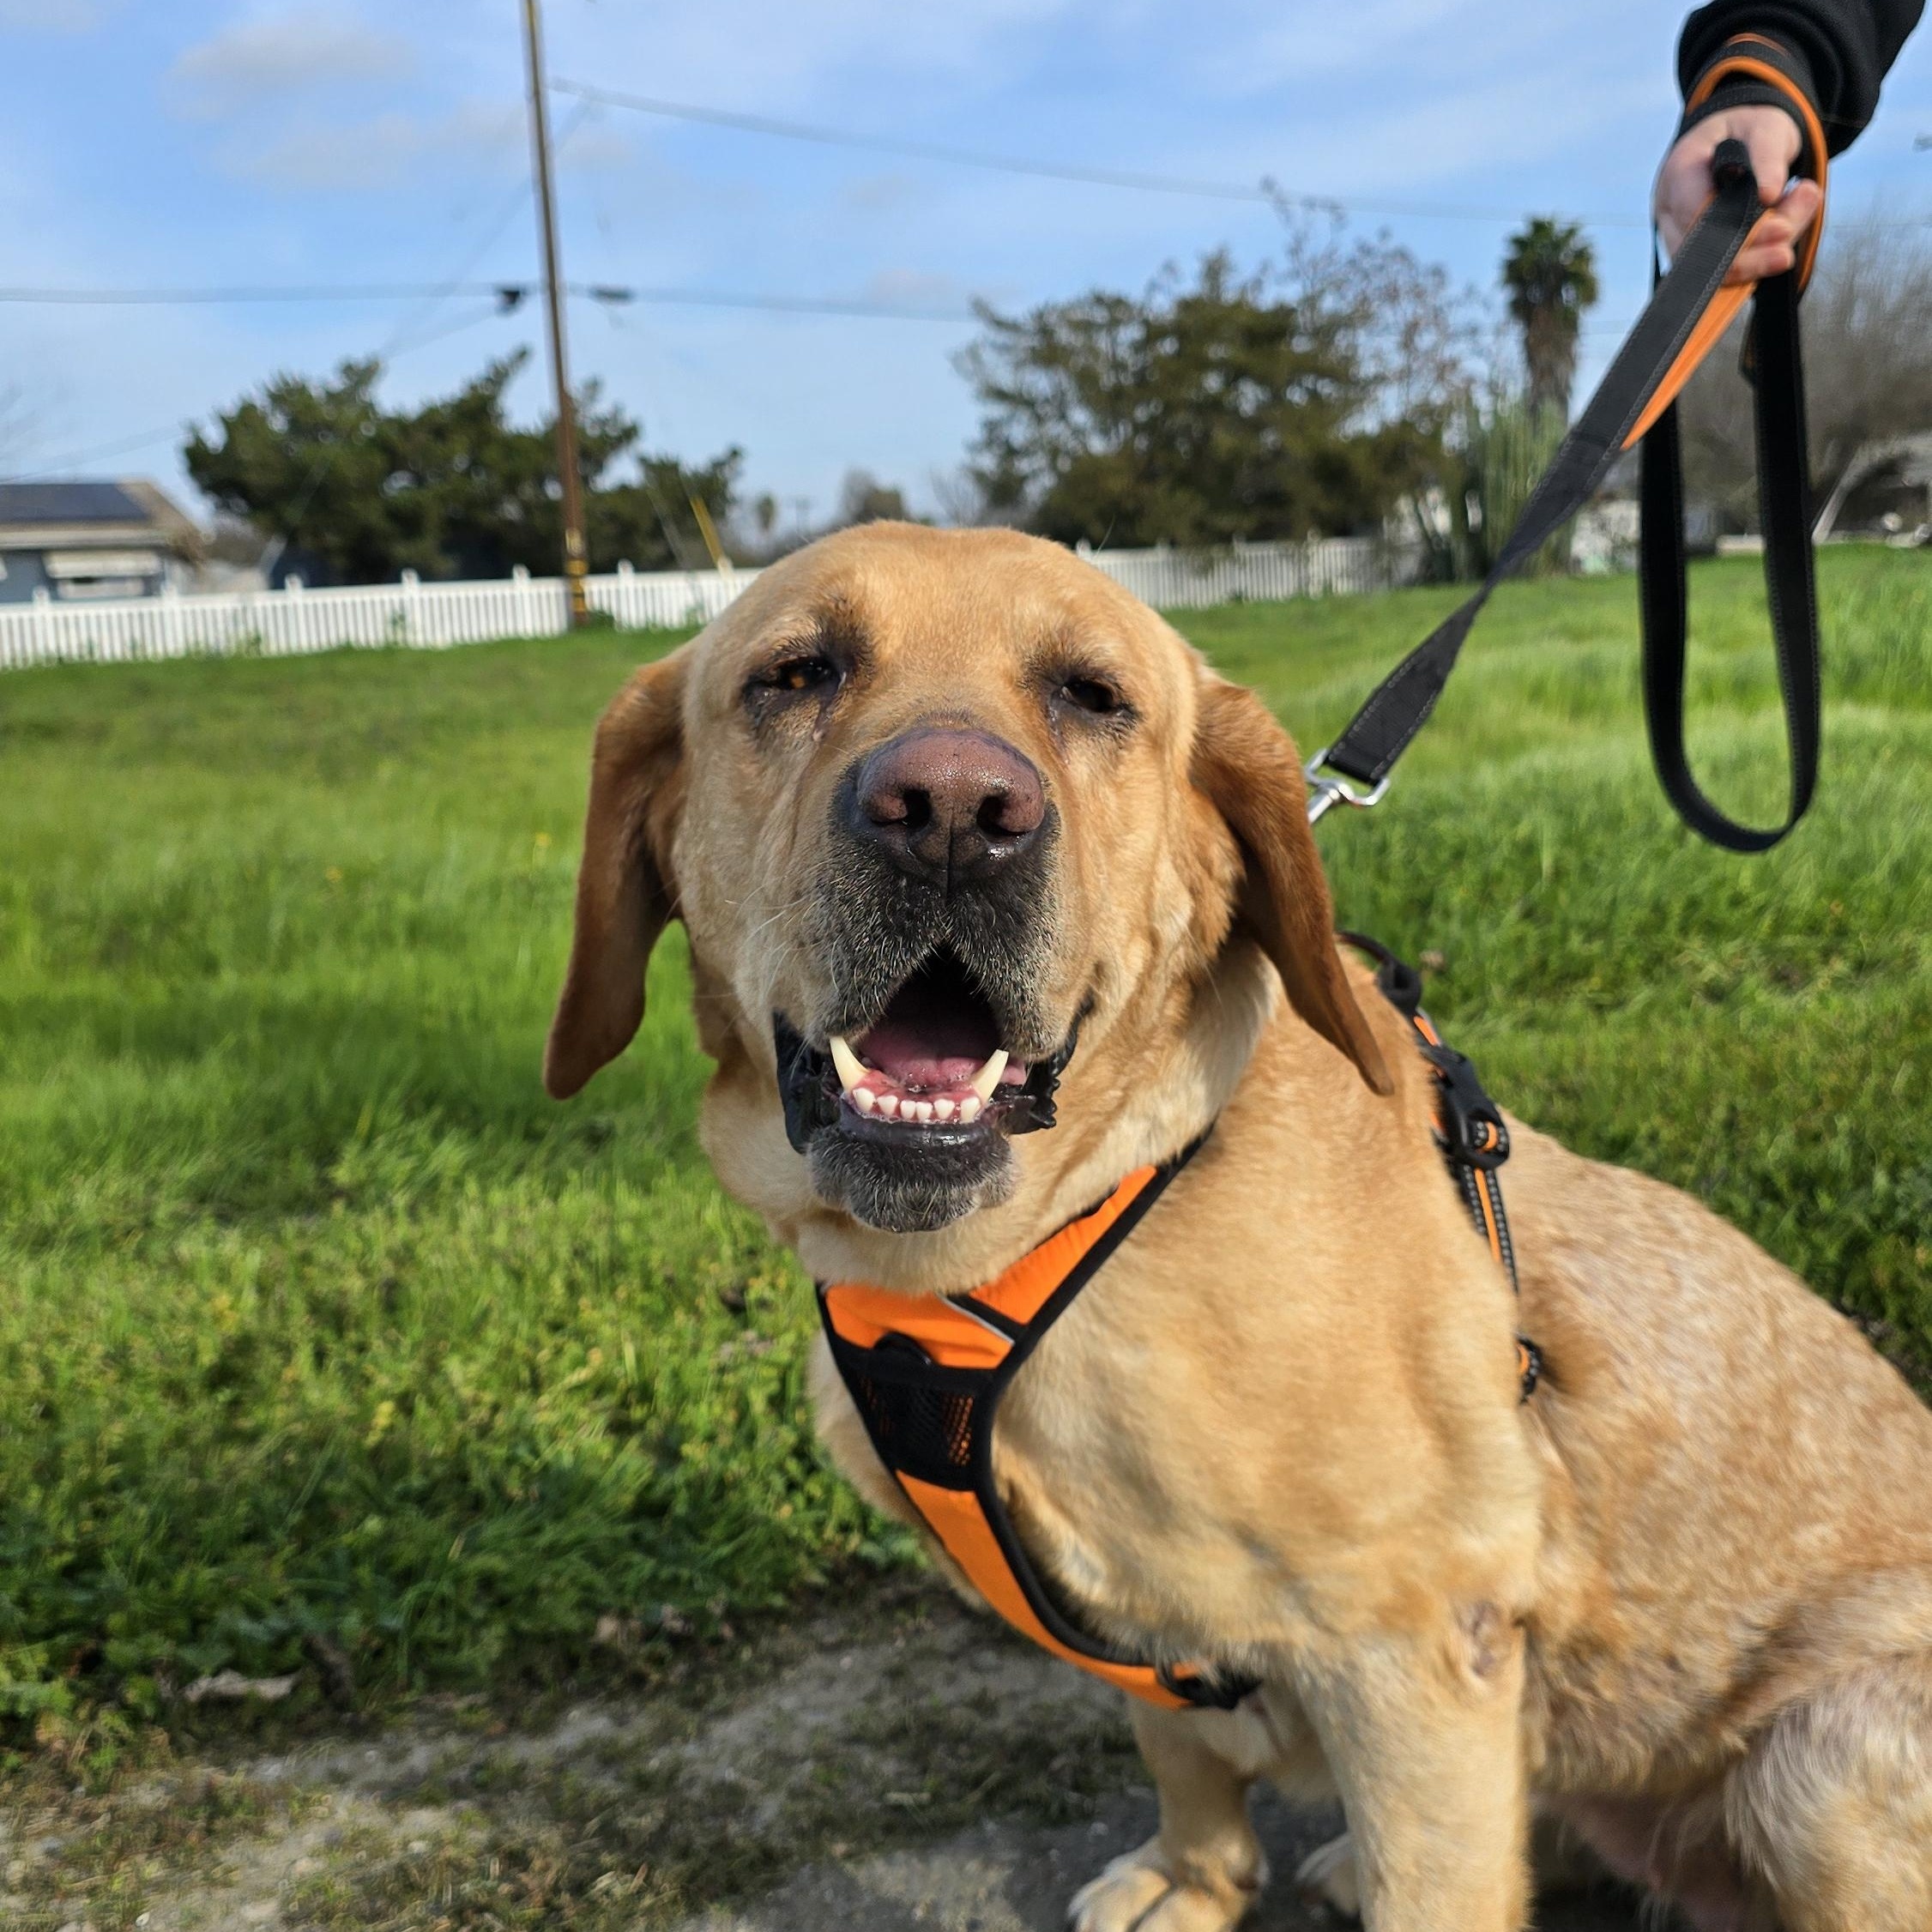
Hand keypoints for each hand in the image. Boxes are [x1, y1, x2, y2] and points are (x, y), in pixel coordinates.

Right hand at [1654, 105, 1822, 282]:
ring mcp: (1682, 237)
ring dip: (1763, 257)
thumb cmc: (1748, 133)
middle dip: (1753, 252)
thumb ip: (1767, 157)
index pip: (1695, 215)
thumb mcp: (1765, 129)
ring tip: (1798, 214)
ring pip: (1715, 271)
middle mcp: (1671, 211)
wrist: (1742, 142)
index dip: (1735, 229)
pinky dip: (1762, 259)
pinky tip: (1787, 230)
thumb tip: (1768, 195)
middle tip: (1791, 235)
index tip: (1781, 227)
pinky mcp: (1701, 256)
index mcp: (1680, 173)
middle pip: (1701, 253)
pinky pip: (1729, 272)